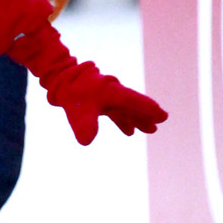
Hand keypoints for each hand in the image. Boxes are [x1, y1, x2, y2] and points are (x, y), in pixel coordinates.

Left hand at [44, 62, 167, 146]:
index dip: (148, 109)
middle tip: (160, 122)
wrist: (60, 80)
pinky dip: (123, 121)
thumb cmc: (71, 92)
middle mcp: (113, 93)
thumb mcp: (76, 109)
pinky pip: (116, 112)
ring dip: (137, 119)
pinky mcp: (100, 101)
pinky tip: (129, 132)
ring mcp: (107, 97)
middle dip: (146, 115)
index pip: (134, 101)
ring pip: (126, 110)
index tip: (162, 116)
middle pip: (133, 106)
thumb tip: (86, 142)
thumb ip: (83, 124)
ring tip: (150, 130)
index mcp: (112, 91)